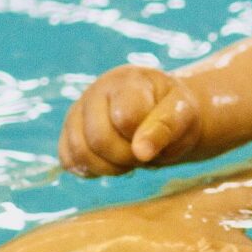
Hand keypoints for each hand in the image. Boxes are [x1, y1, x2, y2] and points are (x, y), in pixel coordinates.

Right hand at [58, 65, 204, 175]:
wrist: (163, 112)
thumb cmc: (175, 111)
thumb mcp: (183, 114)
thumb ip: (165, 127)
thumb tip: (141, 152)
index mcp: (126, 81)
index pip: (125, 118)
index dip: (144, 137)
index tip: (159, 136)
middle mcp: (95, 91)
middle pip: (99, 139)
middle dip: (127, 156)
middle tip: (145, 153)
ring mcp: (77, 112)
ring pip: (80, 152)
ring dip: (111, 167)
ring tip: (130, 158)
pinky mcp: (69, 133)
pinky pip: (68, 160)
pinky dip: (92, 170)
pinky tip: (113, 162)